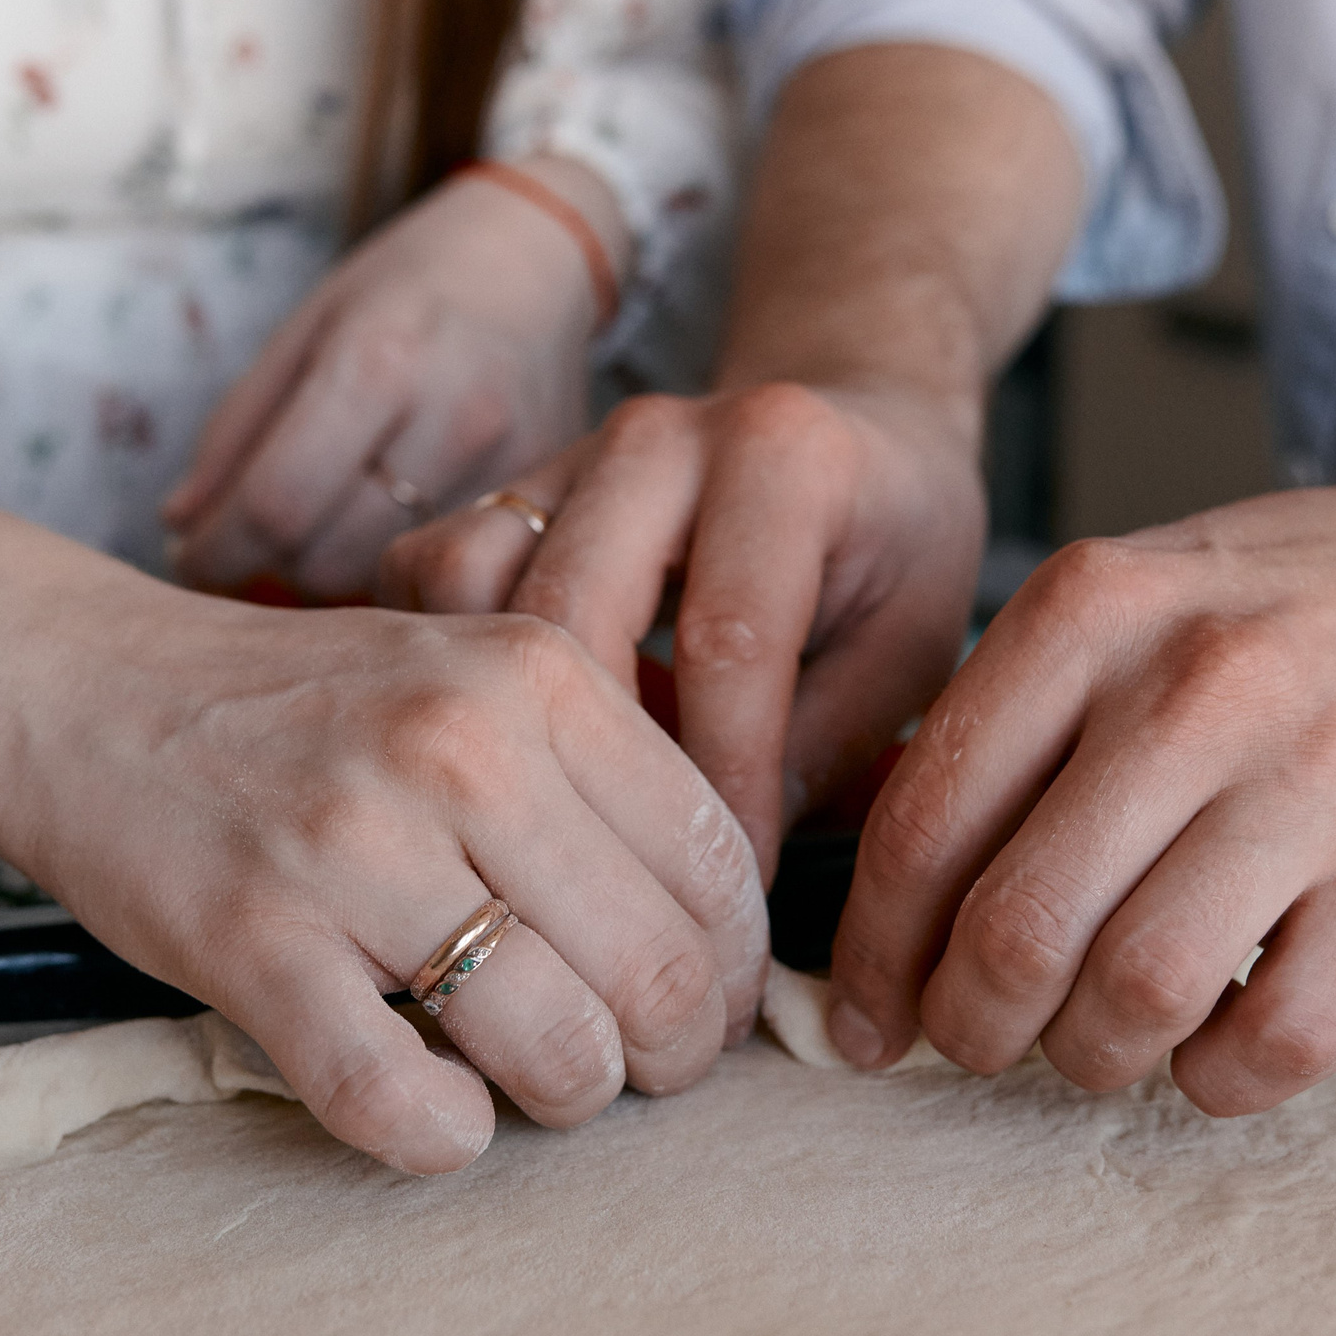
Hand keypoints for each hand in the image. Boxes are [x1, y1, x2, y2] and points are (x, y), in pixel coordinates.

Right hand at [0, 597, 767, 1174]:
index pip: (716, 859)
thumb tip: (724, 930)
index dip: (739, 966)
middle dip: (675, 1054)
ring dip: (570, 1100)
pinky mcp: (252, 938)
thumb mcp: (475, 672)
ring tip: (540, 1087)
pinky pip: (395, 1097)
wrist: (92, 689)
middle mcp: (459, 746)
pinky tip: (443, 1118)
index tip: (715, 1006)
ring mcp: (351, 843)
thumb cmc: (310, 707)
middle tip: (643, 1071)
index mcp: (538, 674)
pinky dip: (442, 1138)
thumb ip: (597, 767)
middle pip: (658, 966)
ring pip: (555, 1043)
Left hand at [162, 155, 624, 597]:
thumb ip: (238, 432)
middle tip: (266, 530)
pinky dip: (404, 563)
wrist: (539, 256)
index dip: (216, 553)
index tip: (189, 561)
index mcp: (378, 360)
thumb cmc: (406, 287)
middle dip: (275, 561)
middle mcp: (454, 418)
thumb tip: (180, 530)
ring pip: (388, 579)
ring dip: (338, 570)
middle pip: (330, 560)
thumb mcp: (307, 329)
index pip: (277, 504)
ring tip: (330, 522)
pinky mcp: (546, 494)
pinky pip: (449, 566)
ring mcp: (513, 462)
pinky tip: (395, 521)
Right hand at [380, 379, 986, 882]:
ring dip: (493, 721)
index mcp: (782, 456)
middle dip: (592, 775)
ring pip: (470, 584)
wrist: (855, 427)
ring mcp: (567, 455)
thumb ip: (823, 750)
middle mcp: (660, 438)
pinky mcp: (505, 490)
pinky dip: (446, 674)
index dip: (725, 791)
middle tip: (627, 892)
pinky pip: (430, 578)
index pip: (728, 643)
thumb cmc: (893, 555)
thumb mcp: (906, 651)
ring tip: (547, 828)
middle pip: (573, 612)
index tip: (730, 908)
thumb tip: (723, 888)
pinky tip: (492, 761)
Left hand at [825, 434, 1335, 1112]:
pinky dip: (1217, 1079)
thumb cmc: (1272, 614)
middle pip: (1016, 930)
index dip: (874, 955)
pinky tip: (1207, 1046)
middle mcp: (1192, 687)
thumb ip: (1004, 728)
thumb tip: (888, 912)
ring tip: (1095, 1040)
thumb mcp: (1119, 603)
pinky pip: (1278, 1038)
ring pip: (1138, 994)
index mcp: (1087, 612)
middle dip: (970, 1025)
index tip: (863, 1017)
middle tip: (977, 1041)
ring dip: (1090, 1056)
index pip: (922, 824)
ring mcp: (1311, 776)